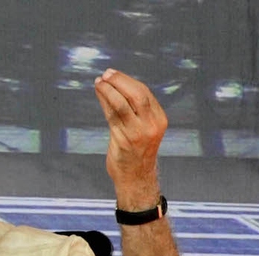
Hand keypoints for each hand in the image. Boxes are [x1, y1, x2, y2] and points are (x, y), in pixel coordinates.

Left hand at [94, 69, 165, 209]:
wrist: (135, 177)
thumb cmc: (136, 151)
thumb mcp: (141, 128)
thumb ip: (132, 109)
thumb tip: (113, 85)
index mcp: (159, 119)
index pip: (144, 93)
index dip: (127, 81)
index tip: (113, 74)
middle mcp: (151, 125)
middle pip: (136, 95)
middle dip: (120, 81)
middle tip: (106, 74)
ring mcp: (138, 133)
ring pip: (122, 104)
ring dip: (109, 90)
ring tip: (99, 82)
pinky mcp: (124, 140)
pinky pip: (112, 116)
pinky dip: (104, 102)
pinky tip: (98, 95)